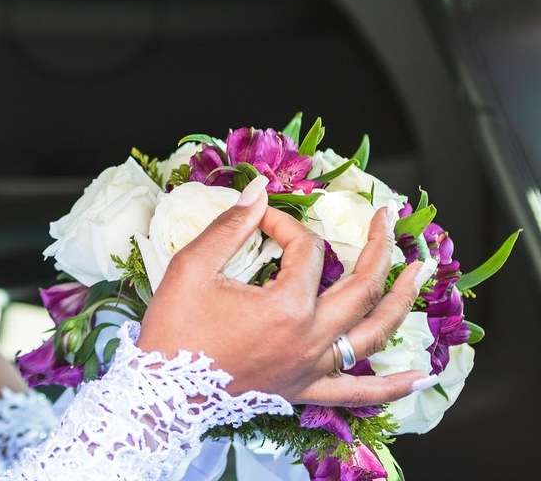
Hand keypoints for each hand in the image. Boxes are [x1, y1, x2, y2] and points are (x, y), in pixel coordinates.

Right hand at [136, 174, 430, 407]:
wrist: (161, 391)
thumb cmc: (175, 328)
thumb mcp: (193, 267)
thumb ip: (230, 226)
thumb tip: (259, 190)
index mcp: (286, 307)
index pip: (304, 249)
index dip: (285, 223)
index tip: (261, 216)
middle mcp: (310, 339)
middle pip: (361, 285)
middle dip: (377, 246)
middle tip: (384, 218)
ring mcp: (312, 368)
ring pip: (373, 333)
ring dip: (403, 300)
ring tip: (421, 272)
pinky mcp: (304, 390)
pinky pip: (359, 392)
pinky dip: (392, 386)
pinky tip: (418, 377)